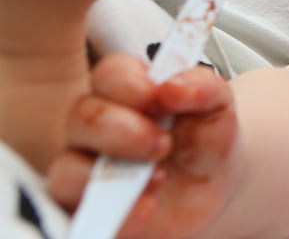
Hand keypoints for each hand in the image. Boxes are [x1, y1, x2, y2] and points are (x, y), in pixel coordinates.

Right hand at [47, 52, 236, 238]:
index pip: (109, 74)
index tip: (164, 99)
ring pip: (66, 170)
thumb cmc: (206, 137)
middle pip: (82, 118)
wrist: (215, 186)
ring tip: (159, 178)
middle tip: (164, 144)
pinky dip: (115, 216)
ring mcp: (86, 172)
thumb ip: (202, 87)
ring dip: (112, 175)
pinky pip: (77, 218)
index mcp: (126, 92)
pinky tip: (148, 208)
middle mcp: (96, 129)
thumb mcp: (218, 105)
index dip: (133, 85)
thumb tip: (170, 87)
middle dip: (124, 130)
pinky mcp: (88, 213)